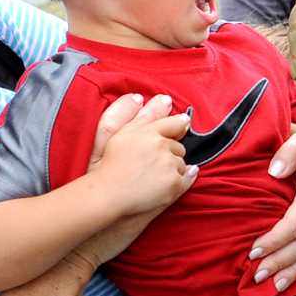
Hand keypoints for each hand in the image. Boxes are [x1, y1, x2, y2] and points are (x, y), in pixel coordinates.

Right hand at [87, 92, 194, 216]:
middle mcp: (160, 146)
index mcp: (147, 132)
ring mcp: (169, 165)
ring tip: (153, 177)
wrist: (107, 194)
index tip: (184, 123)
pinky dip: (182, 179)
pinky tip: (169, 183)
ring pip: (181, 163)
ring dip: (173, 168)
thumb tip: (160, 101)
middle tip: (153, 164)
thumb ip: (140, 118)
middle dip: (170, 153)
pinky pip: (187, 178)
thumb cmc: (109, 166)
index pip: (173, 124)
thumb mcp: (120, 134)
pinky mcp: (174, 183)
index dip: (179, 124)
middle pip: (178, 146)